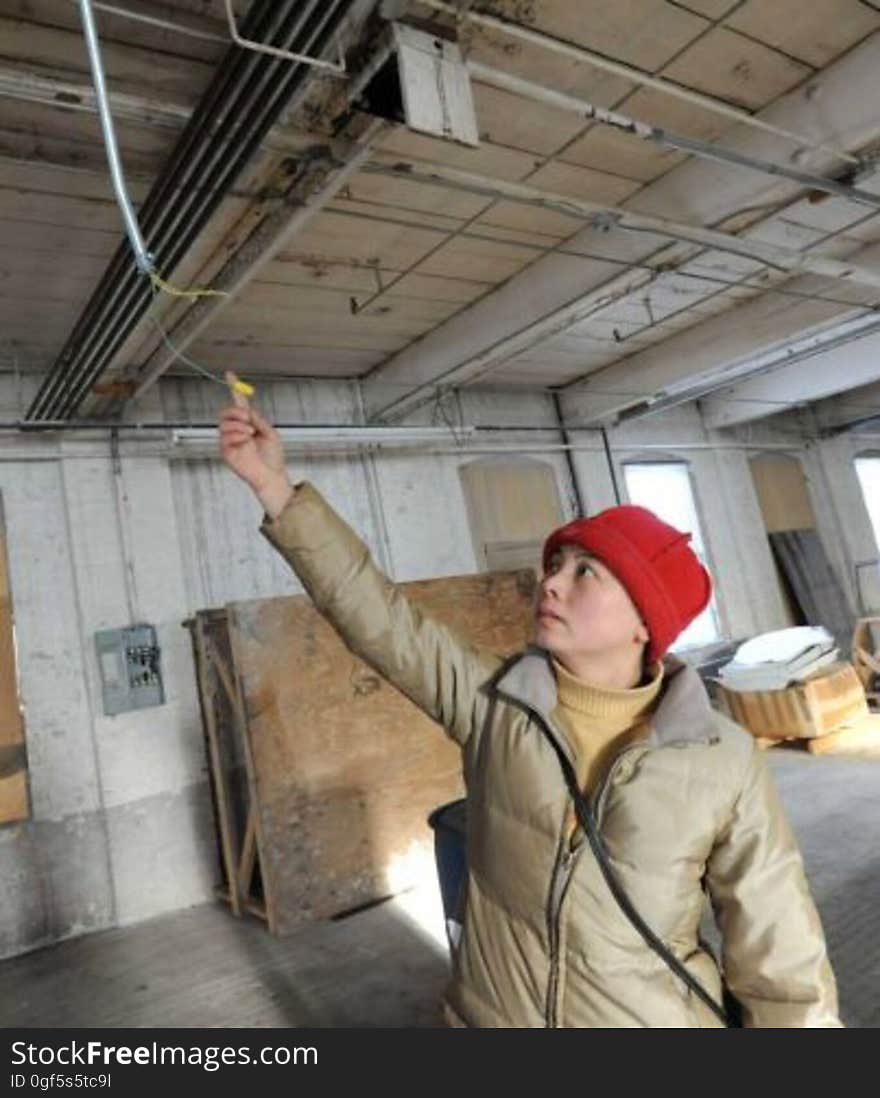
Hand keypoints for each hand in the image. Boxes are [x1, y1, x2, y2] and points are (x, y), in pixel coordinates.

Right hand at [219, 372, 292, 517]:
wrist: (271, 475)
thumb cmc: (273, 458)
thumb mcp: (270, 433)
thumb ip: (258, 419)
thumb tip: (247, 409)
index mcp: (249, 424)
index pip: (238, 403)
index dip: (234, 388)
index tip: (230, 375)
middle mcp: (238, 431)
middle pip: (226, 412)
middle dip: (236, 412)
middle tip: (248, 418)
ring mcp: (231, 441)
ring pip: (224, 424)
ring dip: (238, 425)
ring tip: (250, 433)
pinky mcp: (226, 452)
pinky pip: (224, 438)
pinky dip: (236, 436)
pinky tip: (245, 441)